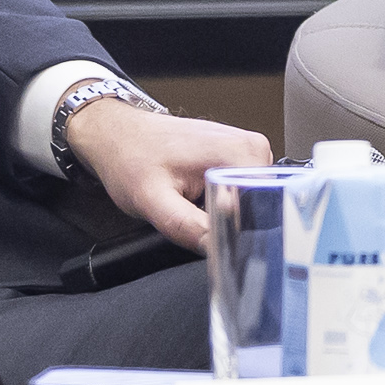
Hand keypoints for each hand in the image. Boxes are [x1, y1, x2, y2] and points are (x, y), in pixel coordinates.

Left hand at [68, 95, 272, 250]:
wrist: (120, 136)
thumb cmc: (132, 158)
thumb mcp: (152, 200)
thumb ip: (187, 226)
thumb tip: (217, 248)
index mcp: (242, 152)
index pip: (264, 210)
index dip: (236, 232)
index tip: (207, 235)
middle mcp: (252, 147)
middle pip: (259, 210)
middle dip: (228, 224)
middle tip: (192, 215)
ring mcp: (247, 151)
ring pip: (250, 205)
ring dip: (223, 215)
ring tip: (191, 204)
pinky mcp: (238, 158)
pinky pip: (241, 194)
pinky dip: (220, 205)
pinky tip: (197, 198)